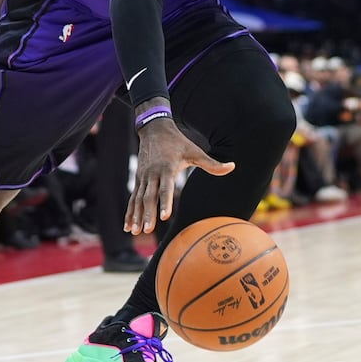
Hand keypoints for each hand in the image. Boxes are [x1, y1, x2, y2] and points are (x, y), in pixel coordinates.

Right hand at [125, 118, 234, 234]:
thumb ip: (211, 163)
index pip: (166, 188)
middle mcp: (152, 174)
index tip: (165, 216)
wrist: (154, 129)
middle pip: (149, 196)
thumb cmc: (178, 142)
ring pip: (138, 199)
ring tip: (135, 232)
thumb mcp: (195, 151)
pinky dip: (130, 212)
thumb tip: (232, 167)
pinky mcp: (138, 180)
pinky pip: (133, 198)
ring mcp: (143, 177)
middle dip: (148, 214)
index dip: (165, 202)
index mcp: (167, 168)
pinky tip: (128, 227)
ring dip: (136, 216)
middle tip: (147, 230)